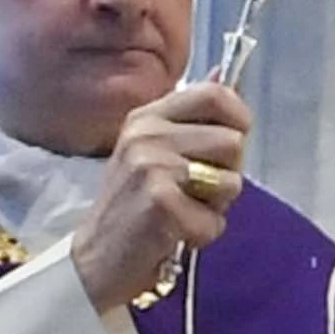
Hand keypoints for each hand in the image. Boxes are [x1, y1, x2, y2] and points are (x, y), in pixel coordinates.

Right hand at [72, 79, 249, 311]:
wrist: (96, 258)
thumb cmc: (133, 207)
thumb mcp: (153, 152)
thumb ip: (189, 119)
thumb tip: (222, 75)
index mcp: (147, 116)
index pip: (213, 94)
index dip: (238, 117)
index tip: (235, 141)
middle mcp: (147, 134)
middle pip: (233, 141)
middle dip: (228, 173)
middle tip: (196, 193)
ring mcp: (152, 167)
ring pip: (231, 181)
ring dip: (217, 207)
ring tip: (184, 212)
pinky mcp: (161, 203)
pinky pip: (216, 221)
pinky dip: (203, 235)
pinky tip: (175, 235)